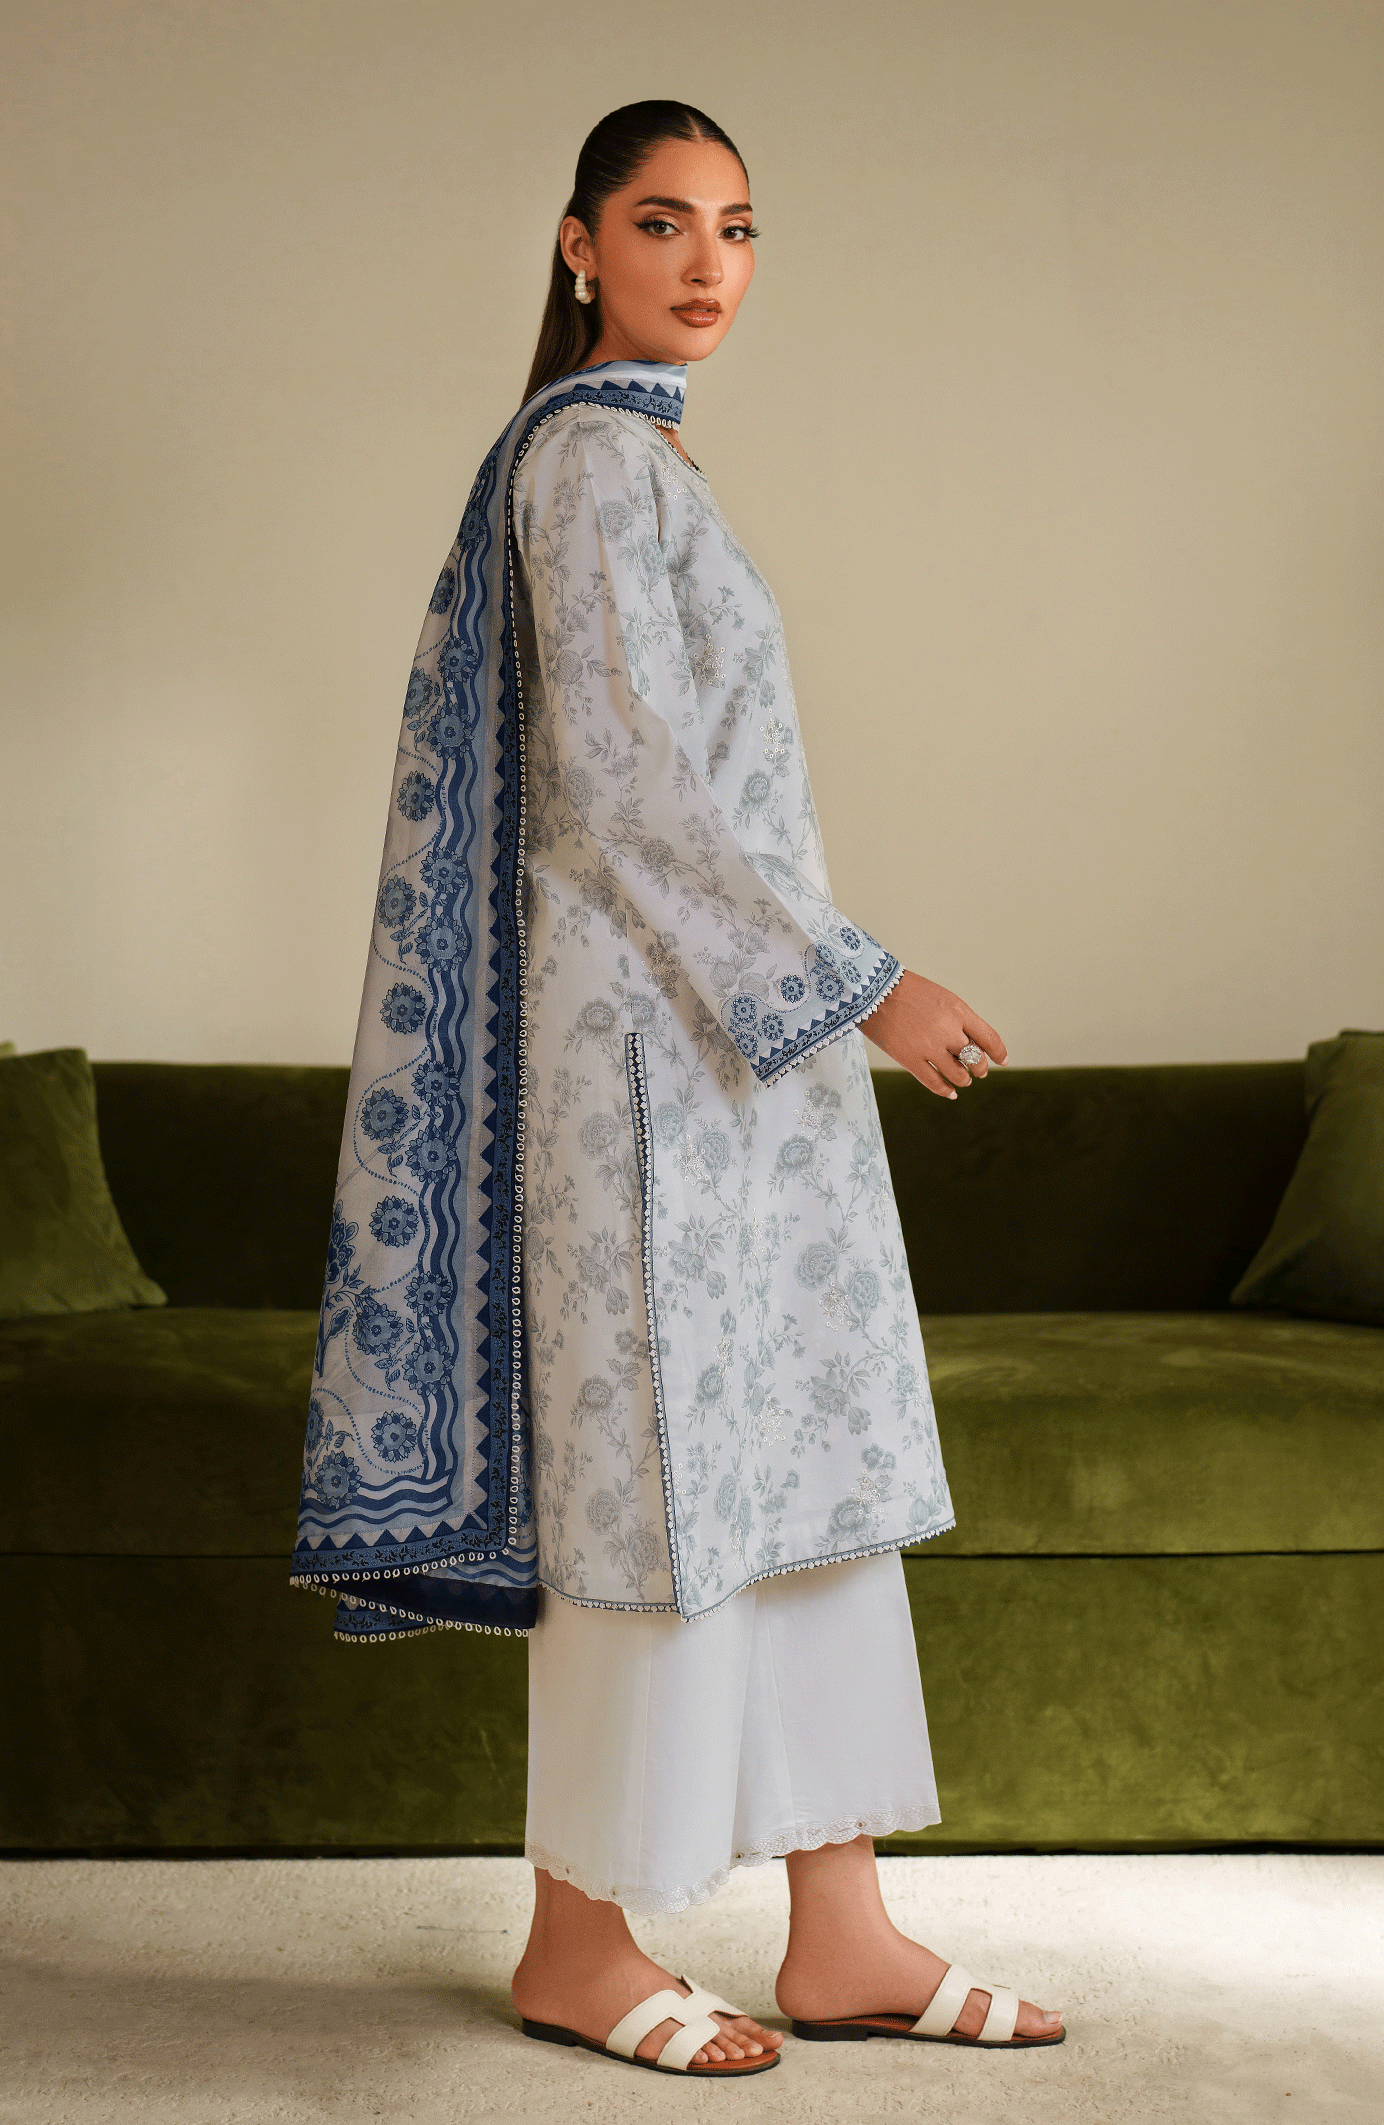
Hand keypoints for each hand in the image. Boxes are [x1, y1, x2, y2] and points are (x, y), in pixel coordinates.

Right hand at [858, 969, 1007, 1099]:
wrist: (874, 991)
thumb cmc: (908, 992)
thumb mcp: (941, 998)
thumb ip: (958, 1019)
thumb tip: (971, 1044)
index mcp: (958, 1011)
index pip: (989, 1038)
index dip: (998, 1053)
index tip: (1002, 1061)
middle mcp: (948, 1030)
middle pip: (975, 1059)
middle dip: (979, 1068)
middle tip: (978, 1071)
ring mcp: (929, 1047)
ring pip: (958, 1074)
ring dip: (964, 1080)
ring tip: (962, 1080)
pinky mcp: (910, 1059)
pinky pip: (935, 1083)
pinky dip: (946, 1090)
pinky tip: (951, 1093)